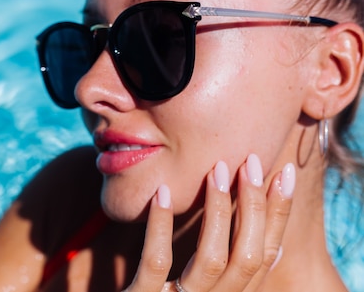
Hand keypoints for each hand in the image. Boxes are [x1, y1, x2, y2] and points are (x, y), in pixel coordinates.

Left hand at [123, 154, 294, 291]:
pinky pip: (156, 263)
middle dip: (254, 207)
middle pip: (247, 257)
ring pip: (211, 260)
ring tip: (216, 170)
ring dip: (218, 211)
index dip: (278, 216)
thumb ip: (224, 265)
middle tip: (252, 161)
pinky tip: (161, 193)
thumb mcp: (197, 283)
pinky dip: (160, 226)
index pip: (264, 256)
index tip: (285, 173)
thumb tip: (269, 238)